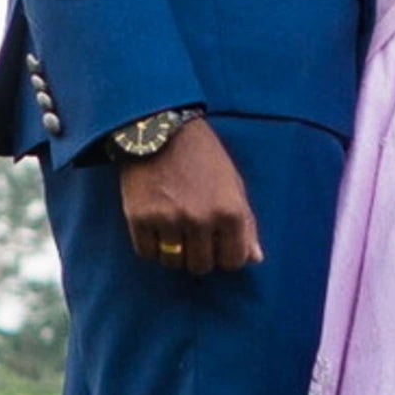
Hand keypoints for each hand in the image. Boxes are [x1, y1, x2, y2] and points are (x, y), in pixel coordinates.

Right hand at [120, 113, 261, 275]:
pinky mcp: (140, 218)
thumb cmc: (202, 155)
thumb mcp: (233, 184)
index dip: (225, 255)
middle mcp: (201, 219)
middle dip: (198, 255)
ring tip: (172, 229)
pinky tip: (154, 226)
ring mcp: (169, 220)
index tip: (217, 243)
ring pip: (173, 262)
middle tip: (191, 234)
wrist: (160, 128)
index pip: (233, 261)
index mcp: (230, 211)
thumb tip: (254, 259)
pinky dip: (150, 245)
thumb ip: (246, 224)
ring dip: (173, 252)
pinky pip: (147, 253)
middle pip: (201, 266)